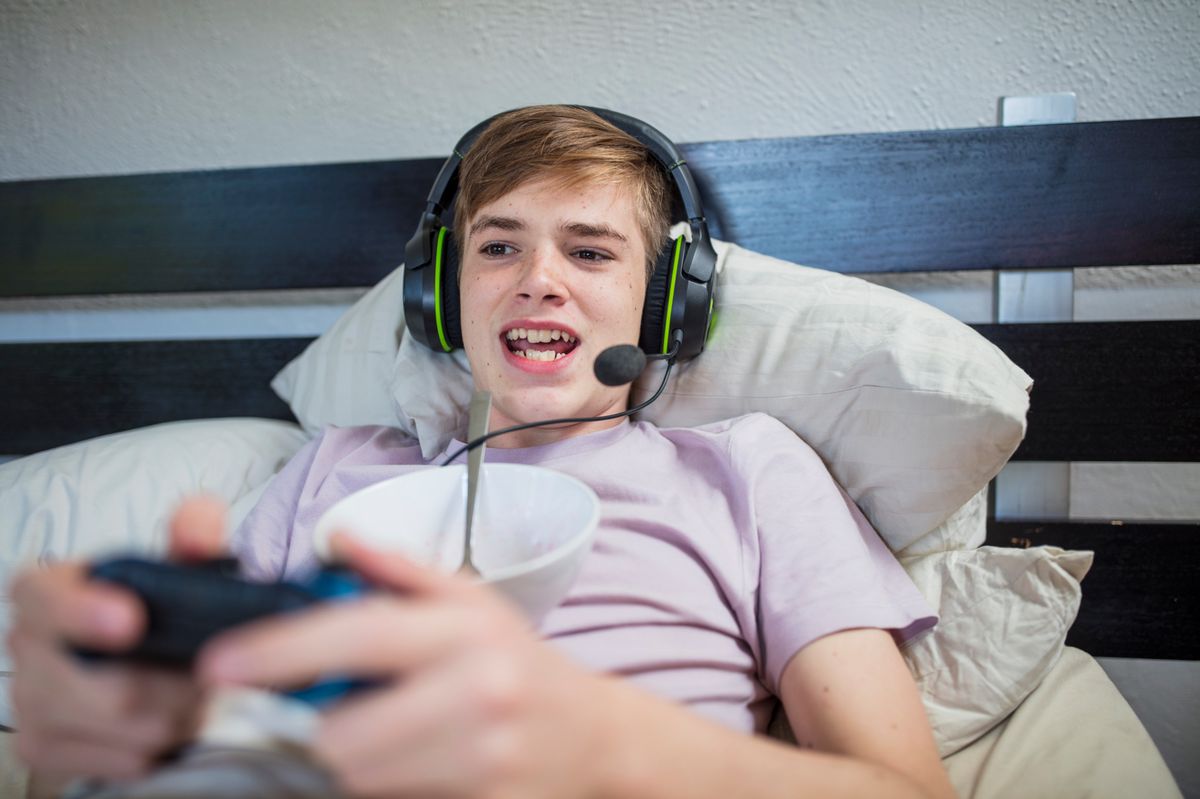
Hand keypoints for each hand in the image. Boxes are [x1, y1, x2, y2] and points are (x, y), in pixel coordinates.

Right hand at [7, 496, 226, 783]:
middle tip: (213, 677)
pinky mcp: (45, 749)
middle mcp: (27, 647)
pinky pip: (116, 760)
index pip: (43, 599)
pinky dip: (158, 746)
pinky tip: (177, 726)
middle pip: (98, 683)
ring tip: (205, 697)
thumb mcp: (179, 567)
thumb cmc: (158, 608)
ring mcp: (30, 703)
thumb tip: (202, 517)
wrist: (147, 661)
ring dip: (176, 715)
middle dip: (171, 685)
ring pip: (117, 724)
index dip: (81, 611)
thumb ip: (194, 538)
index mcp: (46, 592)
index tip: (131, 620)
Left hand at [197, 533, 614, 798]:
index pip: (358, 635)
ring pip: (363, 779)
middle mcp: (478, 694)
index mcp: (466, 631)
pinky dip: (379, 789)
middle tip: (305, 717)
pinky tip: (400, 766)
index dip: (279, 651)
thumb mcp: (472, 600)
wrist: (592, 737)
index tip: (221, 664)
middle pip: (343, 732)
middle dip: (309, 729)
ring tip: (367, 737)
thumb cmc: (520, 663)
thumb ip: (399, 570)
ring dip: (342, 764)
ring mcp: (483, 761)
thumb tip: (337, 539)